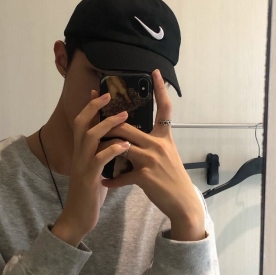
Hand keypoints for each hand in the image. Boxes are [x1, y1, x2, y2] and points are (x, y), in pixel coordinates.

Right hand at [51, 91, 129, 246]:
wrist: (78, 217)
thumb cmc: (90, 192)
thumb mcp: (96, 169)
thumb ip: (102, 154)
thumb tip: (117, 142)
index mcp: (82, 151)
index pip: (83, 123)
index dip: (89, 106)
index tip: (98, 91)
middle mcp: (79, 154)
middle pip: (82, 123)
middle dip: (94, 107)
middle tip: (109, 95)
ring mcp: (82, 165)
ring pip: (90, 137)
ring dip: (107, 125)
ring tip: (124, 117)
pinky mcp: (89, 178)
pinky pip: (99, 159)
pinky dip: (113, 150)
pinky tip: (125, 146)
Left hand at [102, 69, 205, 240]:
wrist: (182, 202)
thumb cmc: (172, 177)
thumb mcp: (167, 154)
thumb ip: (152, 142)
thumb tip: (132, 137)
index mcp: (164, 137)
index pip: (165, 108)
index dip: (161, 89)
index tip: (154, 72)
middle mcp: (158, 144)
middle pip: (127, 127)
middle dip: (108, 124)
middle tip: (96, 119)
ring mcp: (151, 159)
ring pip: (121, 146)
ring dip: (104, 149)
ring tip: (93, 151)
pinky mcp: (145, 176)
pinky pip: (122, 175)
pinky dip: (112, 181)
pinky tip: (105, 183)